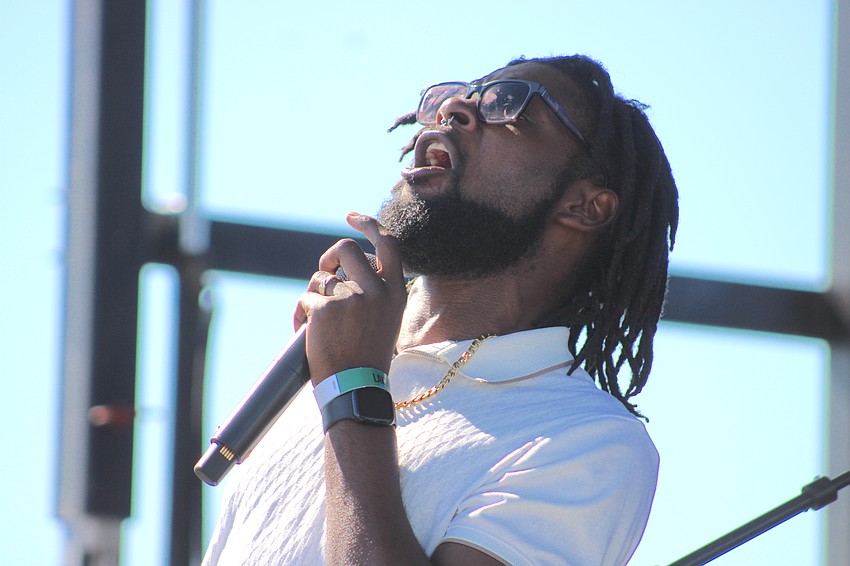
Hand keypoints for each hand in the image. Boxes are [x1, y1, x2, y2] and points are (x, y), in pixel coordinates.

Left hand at [294, 213, 406, 384]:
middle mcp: (378, 291)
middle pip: (346, 248)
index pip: (388, 244)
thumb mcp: (384, 319)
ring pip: (321, 277)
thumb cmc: (366, 356)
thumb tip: (343, 266)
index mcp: (396, 292)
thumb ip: (373, 290)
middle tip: (324, 273)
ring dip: (314, 295)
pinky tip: (306, 333)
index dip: (369, 224)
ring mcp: (352, 299)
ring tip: (317, 322)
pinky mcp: (326, 309)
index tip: (352, 217)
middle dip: (329, 258)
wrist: (356, 388)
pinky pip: (305, 298)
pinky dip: (300, 314)